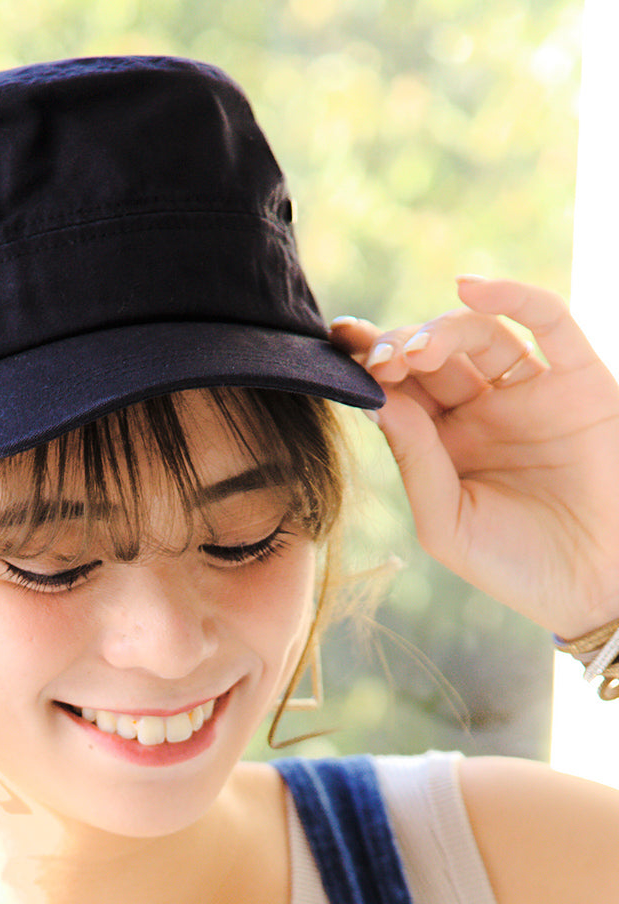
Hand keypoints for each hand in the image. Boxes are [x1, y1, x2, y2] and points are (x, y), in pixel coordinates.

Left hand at [330, 276, 618, 637]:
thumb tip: (378, 398)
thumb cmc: (516, 566)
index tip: (337, 342)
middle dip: (398, 347)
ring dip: (441, 330)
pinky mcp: (579, 382)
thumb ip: (414, 459)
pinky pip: (550, 323)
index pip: (399, 389)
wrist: (598, 589)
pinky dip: (514, 296)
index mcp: (443, 443)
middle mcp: (482, 411)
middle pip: (431, 355)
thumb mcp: (446, 521)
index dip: (368, 362)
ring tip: (416, 353)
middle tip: (379, 361)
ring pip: (479, 334)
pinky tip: (470, 287)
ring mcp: (528, 393)